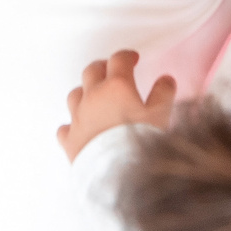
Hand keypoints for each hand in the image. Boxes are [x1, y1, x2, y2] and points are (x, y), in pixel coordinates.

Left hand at [57, 51, 175, 161]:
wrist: (117, 173)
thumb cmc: (138, 142)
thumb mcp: (160, 115)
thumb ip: (163, 94)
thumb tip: (166, 80)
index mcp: (116, 87)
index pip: (118, 60)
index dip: (126, 56)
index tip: (132, 58)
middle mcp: (93, 97)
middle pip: (92, 71)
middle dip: (102, 67)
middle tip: (111, 70)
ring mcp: (78, 118)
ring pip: (75, 95)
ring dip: (84, 92)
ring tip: (93, 96)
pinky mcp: (70, 140)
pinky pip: (65, 127)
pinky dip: (72, 124)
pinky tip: (78, 128)